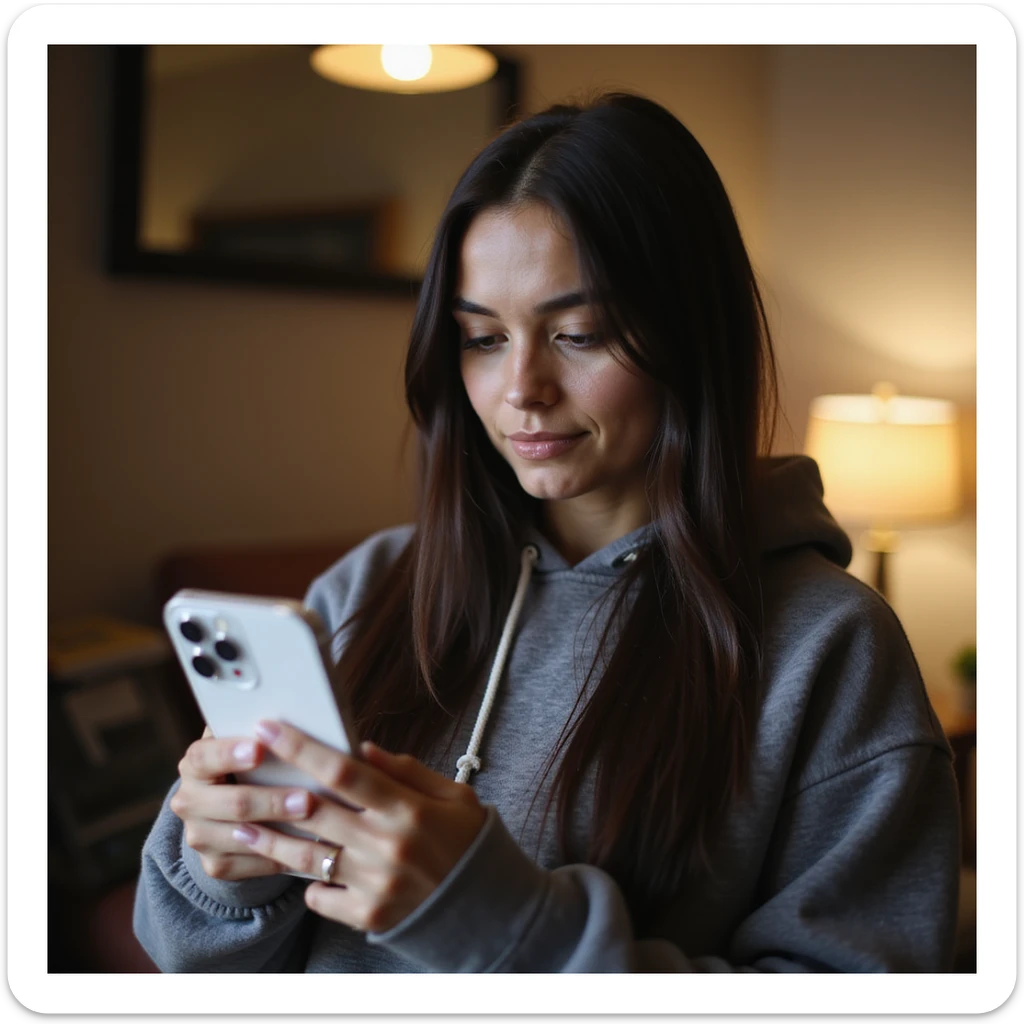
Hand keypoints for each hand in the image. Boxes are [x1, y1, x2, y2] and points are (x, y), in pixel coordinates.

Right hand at [169, 727, 316, 881]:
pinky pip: (247, 865)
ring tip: (314, 825)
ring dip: (280, 833)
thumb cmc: (253, 764)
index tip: (260, 748)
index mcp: (196, 763)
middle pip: (232, 803)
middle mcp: (188, 800)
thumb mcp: (249, 744)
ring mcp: (198, 835)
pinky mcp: (214, 864)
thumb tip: (296, 715)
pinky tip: (305, 848)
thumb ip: (263, 734)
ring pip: (241, 837)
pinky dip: (278, 858)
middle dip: (273, 801)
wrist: (228, 807)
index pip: (204, 757)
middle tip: (307, 799)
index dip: (230, 753)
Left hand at [231, 721, 487, 933]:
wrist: (488, 907)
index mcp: (409, 810)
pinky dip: (308, 881)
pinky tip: (301, 868)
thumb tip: (361, 749)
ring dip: (270, 838)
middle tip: (241, 770)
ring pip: (307, 856)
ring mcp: (376, 884)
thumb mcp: (451, 795)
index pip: (344, 771)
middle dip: (273, 787)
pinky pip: (320, 896)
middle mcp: (388, 847)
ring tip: (242, 822)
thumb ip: (405, 771)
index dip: (302, 748)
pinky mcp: (369, 915)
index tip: (271, 727)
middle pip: (315, 811)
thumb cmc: (467, 840)